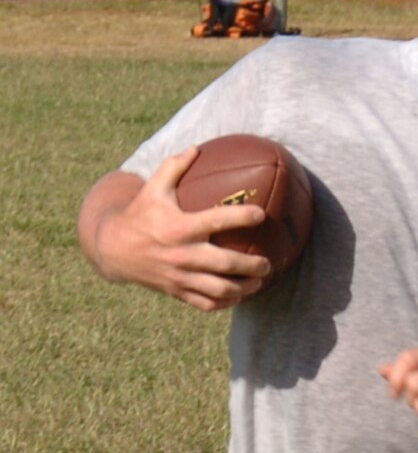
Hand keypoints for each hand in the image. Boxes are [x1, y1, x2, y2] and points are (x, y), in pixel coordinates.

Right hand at [88, 149, 272, 311]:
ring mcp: (180, 275)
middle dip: (253, 265)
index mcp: (179, 227)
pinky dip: (226, 302)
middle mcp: (182, 253)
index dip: (241, 217)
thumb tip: (197, 148)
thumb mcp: (153, 189)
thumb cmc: (140, 215)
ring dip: (245, 288)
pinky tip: (239, 295)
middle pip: (226, 263)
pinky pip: (207, 303)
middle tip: (267, 262)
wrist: (113, 249)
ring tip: (259, 281)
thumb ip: (174, 167)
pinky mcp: (177, 291)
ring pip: (220, 289)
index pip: (216, 220)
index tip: (261, 214)